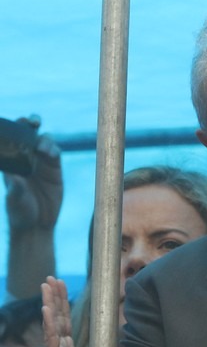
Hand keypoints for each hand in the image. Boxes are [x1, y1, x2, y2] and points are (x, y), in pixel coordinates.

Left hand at [4, 115, 62, 231]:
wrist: (37, 225)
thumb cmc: (20, 212)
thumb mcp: (15, 199)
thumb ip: (15, 187)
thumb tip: (12, 176)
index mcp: (11, 163)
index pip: (10, 140)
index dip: (13, 128)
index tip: (16, 123)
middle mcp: (26, 159)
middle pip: (27, 135)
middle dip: (29, 124)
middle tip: (32, 121)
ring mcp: (41, 163)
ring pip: (43, 141)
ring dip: (43, 139)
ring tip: (43, 147)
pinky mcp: (55, 169)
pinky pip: (56, 153)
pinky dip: (54, 149)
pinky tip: (51, 153)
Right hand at [40, 277, 88, 346]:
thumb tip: (123, 343)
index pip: (65, 320)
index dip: (63, 302)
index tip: (61, 284)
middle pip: (57, 317)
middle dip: (55, 296)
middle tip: (50, 277)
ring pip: (52, 324)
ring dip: (50, 303)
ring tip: (46, 285)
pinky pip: (51, 340)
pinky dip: (49, 324)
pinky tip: (46, 310)